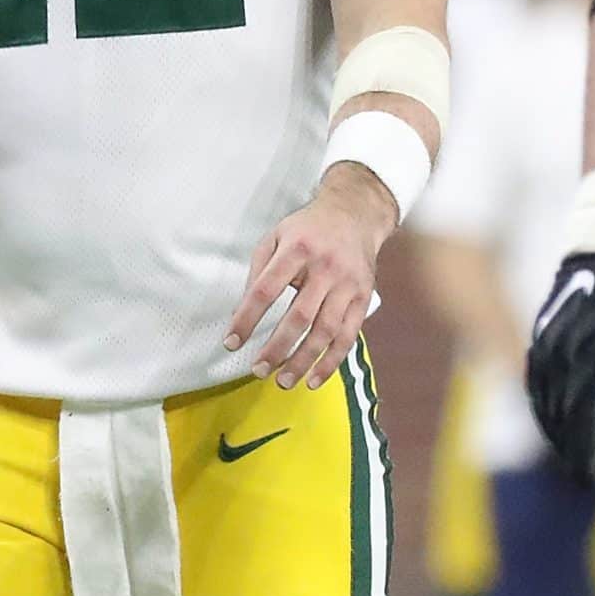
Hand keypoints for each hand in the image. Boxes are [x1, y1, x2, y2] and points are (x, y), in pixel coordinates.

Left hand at [225, 165, 393, 390]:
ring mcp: (348, 284)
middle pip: (299, 316)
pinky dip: (332, 361)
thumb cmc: (308, 229)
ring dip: (303, 360)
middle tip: (257, 369)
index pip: (266, 290)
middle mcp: (326, 267)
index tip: (231, 342)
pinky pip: (348, 335)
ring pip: (325, 331)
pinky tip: (314, 379)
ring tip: (283, 381)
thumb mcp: (276, 236)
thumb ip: (258, 271)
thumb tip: (239, 312)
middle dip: (277, 348)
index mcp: (297, 249)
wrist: (355, 214)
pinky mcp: (363, 298)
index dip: (246, 319)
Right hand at [525, 249, 594, 485]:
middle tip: (578, 477)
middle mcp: (561, 345)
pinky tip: (547, 417)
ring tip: (564, 454)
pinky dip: (539, 401)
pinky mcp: (543, 329)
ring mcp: (547, 336)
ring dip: (549, 426)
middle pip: (556, 410)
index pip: (580, 412)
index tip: (587, 478)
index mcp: (590, 347)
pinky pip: (534, 374)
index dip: (582, 448)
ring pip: (540, 394)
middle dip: (565, 446)